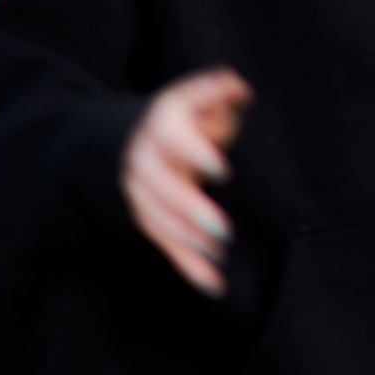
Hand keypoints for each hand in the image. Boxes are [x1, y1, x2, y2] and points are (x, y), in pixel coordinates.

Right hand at [122, 69, 249, 296]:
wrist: (135, 142)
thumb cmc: (184, 120)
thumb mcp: (197, 99)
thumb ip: (219, 93)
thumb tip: (239, 89)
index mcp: (159, 128)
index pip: (169, 138)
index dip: (194, 152)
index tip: (222, 168)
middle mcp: (144, 162)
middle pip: (159, 188)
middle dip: (189, 210)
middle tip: (222, 228)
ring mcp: (142, 195)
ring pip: (157, 221)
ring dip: (187, 241)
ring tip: (218, 254)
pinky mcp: (150, 220)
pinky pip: (165, 245)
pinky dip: (188, 267)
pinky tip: (214, 285)